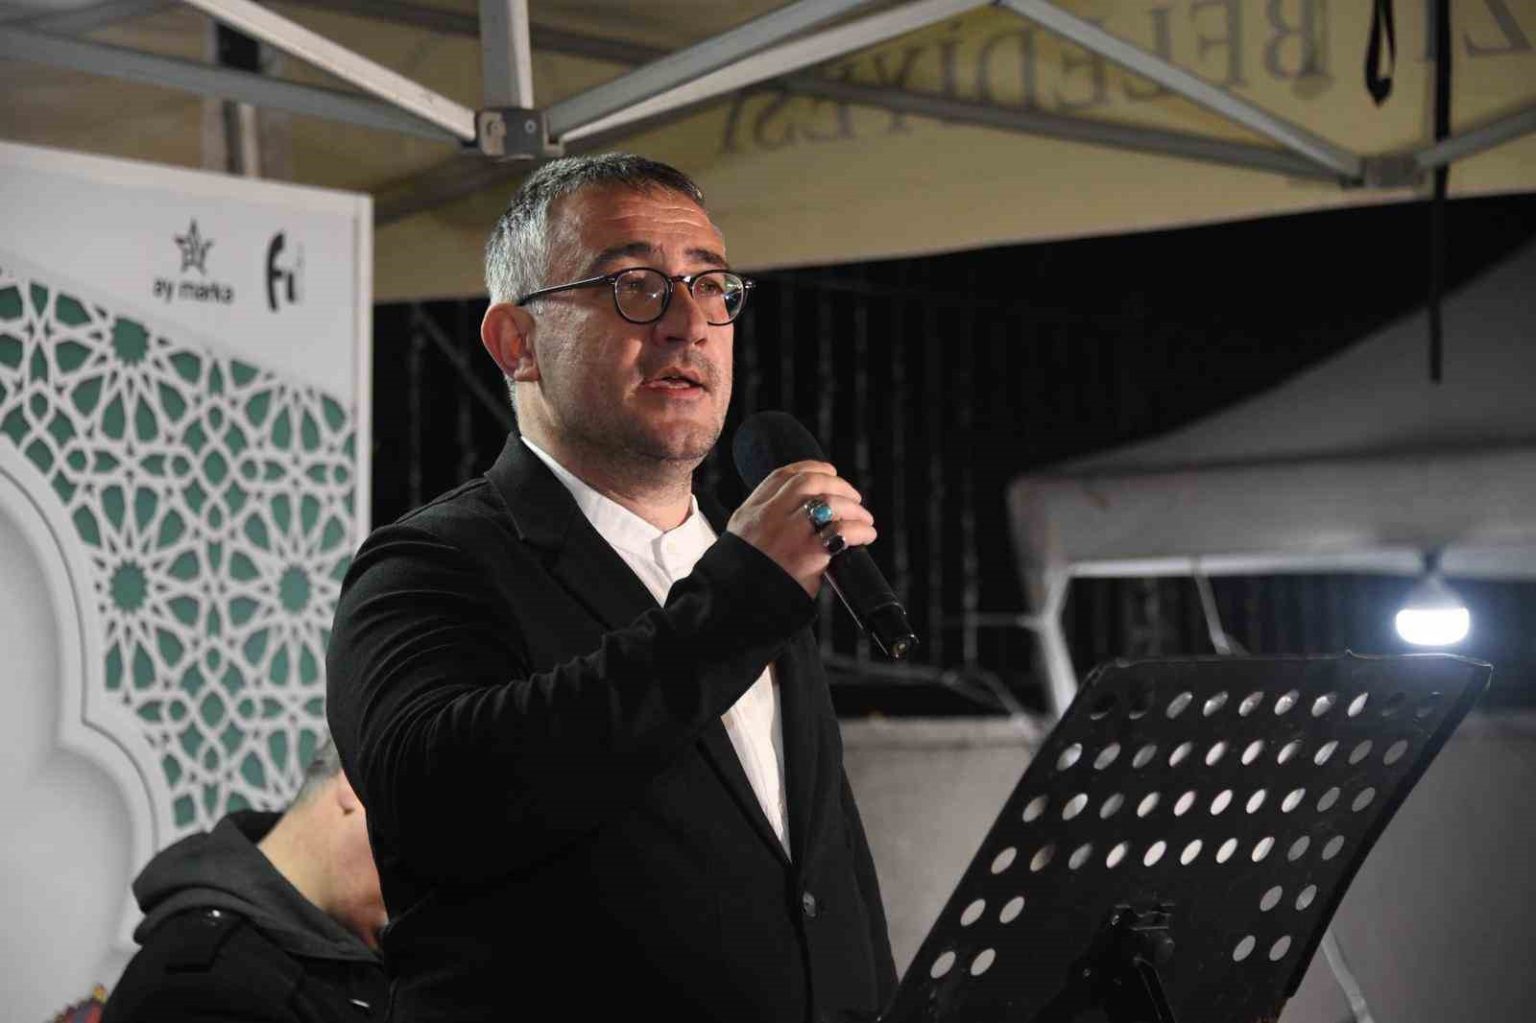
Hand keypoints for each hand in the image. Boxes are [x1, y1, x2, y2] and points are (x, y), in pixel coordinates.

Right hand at [726, 460, 875, 597]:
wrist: (737, 607)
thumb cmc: (744, 581)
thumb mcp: (742, 541)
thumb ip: (765, 524)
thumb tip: (801, 516)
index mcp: (751, 512)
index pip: (783, 476)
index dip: (811, 468)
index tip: (828, 472)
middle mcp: (769, 517)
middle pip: (810, 482)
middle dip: (838, 484)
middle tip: (852, 496)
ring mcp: (789, 534)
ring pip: (830, 501)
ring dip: (854, 507)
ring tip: (864, 518)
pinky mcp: (807, 554)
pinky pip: (843, 531)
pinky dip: (860, 530)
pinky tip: (866, 536)